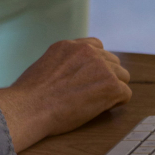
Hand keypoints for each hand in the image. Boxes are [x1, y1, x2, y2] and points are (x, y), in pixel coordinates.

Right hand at [0, 37, 131, 151]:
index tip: (89, 78)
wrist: (29, 108)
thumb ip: (63, 64)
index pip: (96, 46)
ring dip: (113, 89)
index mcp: (70, 46)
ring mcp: (101, 67)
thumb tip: (71, 75)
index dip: (96, 64)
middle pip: (112, 61)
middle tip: (93, 95)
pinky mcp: (110, 85)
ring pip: (122, 76)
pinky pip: (125, 93)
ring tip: (97, 103)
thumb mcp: (44, 66)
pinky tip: (103, 109)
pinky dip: (117, 103)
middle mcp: (87, 51)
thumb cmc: (30, 96)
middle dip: (106, 77)